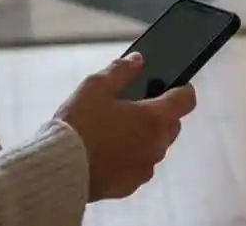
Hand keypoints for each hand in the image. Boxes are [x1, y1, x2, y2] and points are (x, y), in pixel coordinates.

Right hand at [54, 53, 197, 201]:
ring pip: (156, 146)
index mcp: (154, 118)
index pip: (187, 100)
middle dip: (160, 114)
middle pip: (172, 124)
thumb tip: (138, 60)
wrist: (59, 168)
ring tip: (116, 130)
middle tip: (133, 107)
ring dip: (145, 137)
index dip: (182, 89)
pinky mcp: (131, 185)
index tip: (172, 86)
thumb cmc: (79, 125)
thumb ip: (121, 70)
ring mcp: (145, 168)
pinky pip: (140, 166)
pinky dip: (132, 157)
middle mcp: (156, 145)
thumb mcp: (96, 86)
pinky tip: (109, 151)